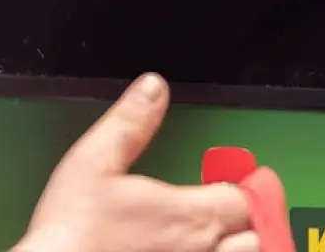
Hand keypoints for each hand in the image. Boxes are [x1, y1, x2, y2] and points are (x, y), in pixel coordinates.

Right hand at [14, 74, 256, 251]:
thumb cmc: (73, 230)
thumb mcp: (94, 161)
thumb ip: (130, 123)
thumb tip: (153, 89)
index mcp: (188, 215)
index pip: (244, 200)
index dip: (242, 185)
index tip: (231, 178)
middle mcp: (199, 251)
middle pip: (251, 236)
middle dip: (242, 218)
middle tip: (221, 203)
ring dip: (234, 245)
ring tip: (210, 231)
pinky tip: (188, 248)